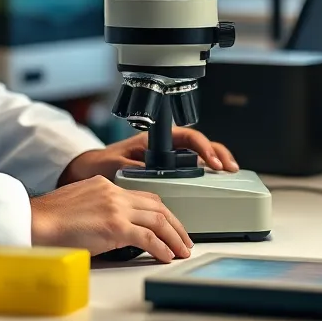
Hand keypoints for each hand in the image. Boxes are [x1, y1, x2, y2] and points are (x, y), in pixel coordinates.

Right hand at [30, 175, 192, 261]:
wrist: (35, 221)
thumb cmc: (50, 218)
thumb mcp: (80, 203)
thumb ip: (101, 209)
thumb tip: (115, 228)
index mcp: (106, 185)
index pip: (144, 195)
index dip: (162, 212)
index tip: (169, 225)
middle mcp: (114, 192)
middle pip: (157, 205)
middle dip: (175, 224)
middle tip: (184, 239)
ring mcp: (116, 208)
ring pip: (158, 220)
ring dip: (174, 237)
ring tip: (181, 250)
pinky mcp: (115, 226)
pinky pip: (148, 237)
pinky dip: (161, 248)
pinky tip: (166, 256)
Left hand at [59, 127, 239, 184]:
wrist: (91, 172)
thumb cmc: (101, 164)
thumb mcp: (115, 165)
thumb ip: (132, 168)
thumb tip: (149, 173)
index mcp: (154, 140)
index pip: (186, 136)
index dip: (202, 146)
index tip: (211, 161)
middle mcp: (164, 147)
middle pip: (199, 144)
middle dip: (218, 153)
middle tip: (230, 167)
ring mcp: (167, 160)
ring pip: (199, 156)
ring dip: (216, 162)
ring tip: (230, 173)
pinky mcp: (167, 173)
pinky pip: (192, 170)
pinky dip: (206, 175)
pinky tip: (216, 183)